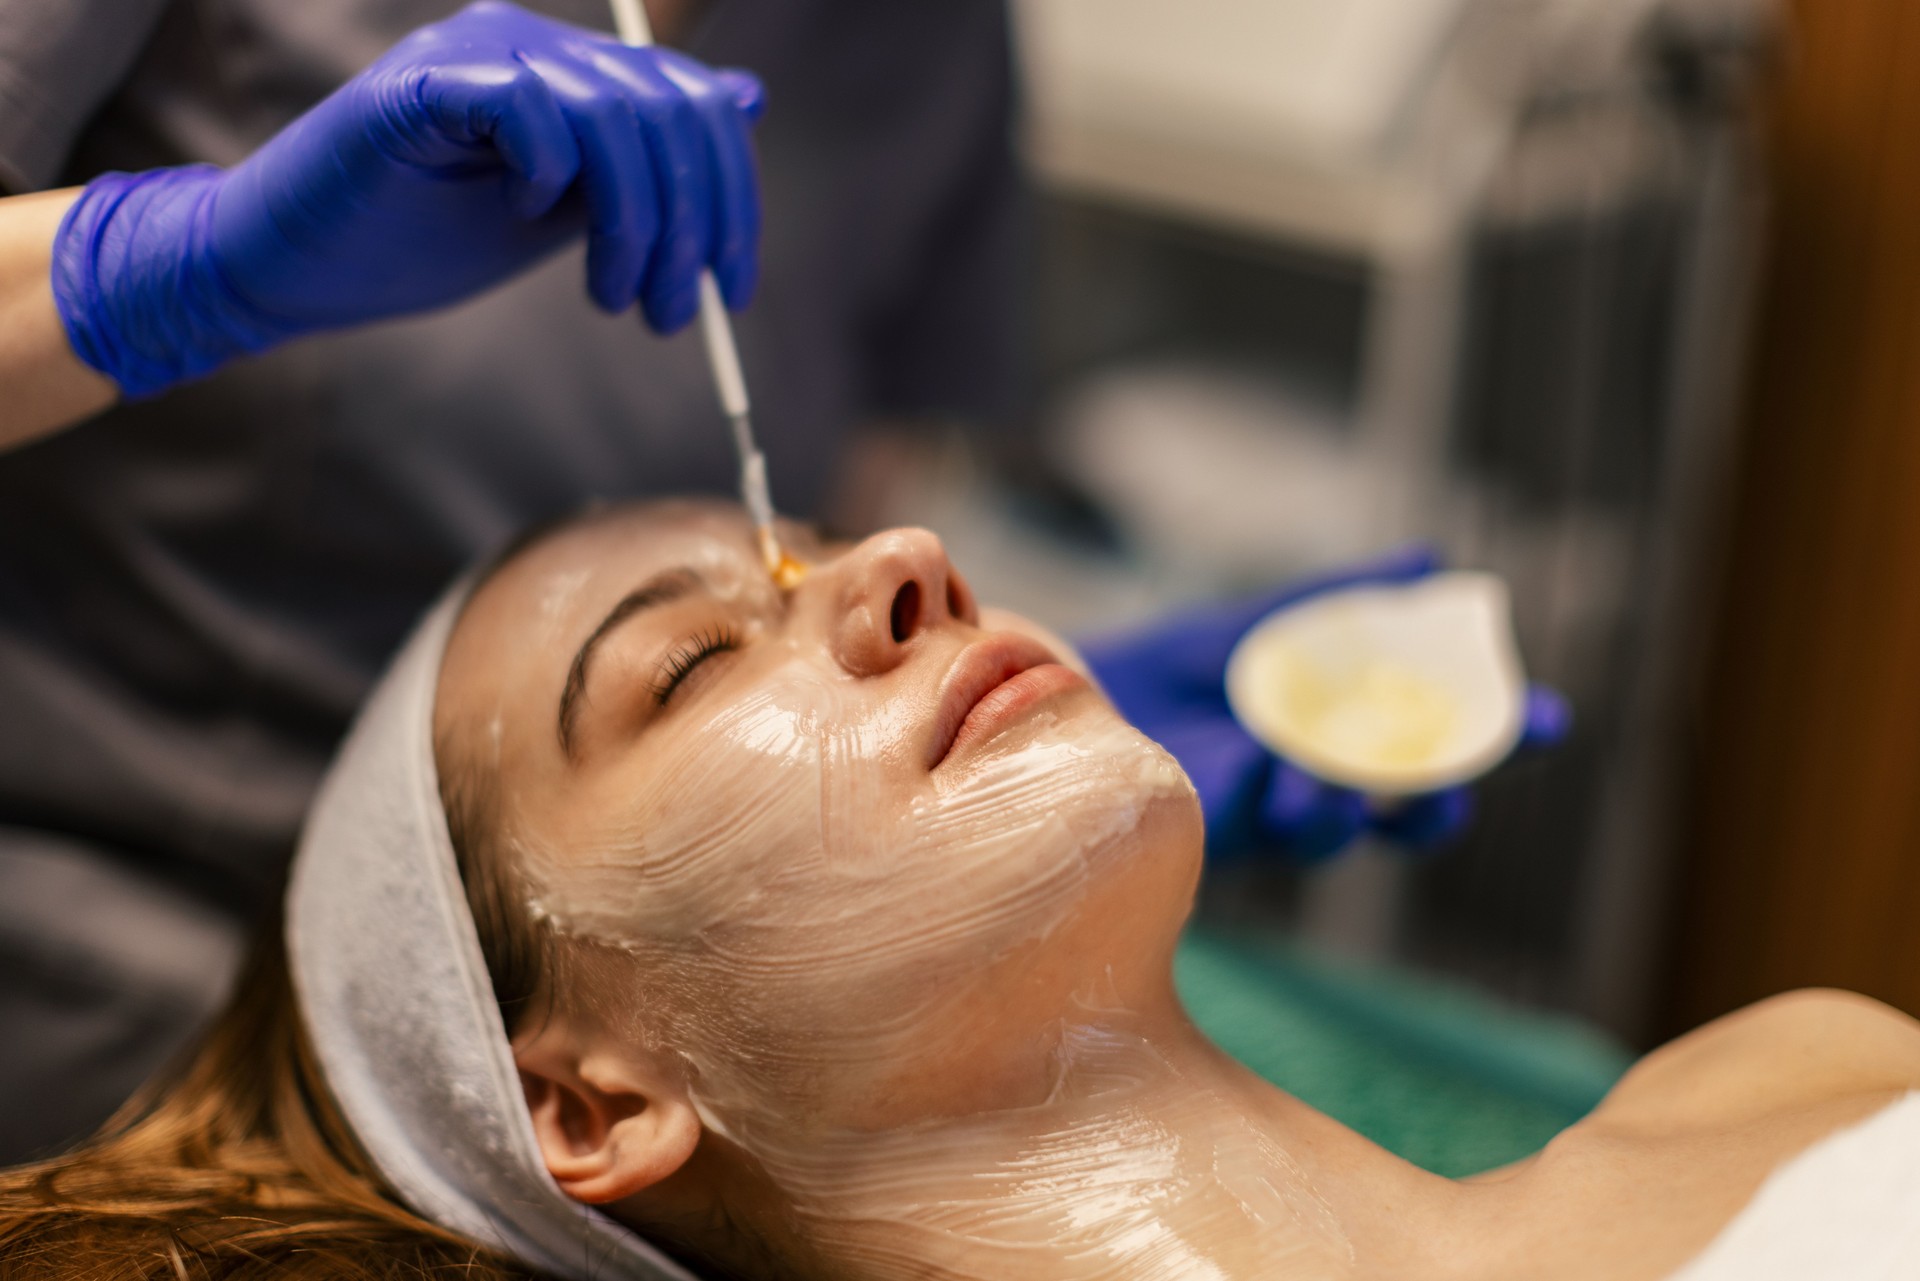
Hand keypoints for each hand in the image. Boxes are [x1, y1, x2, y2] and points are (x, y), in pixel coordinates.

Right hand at [51, 0, 763, 397]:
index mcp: (569, 70)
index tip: (731, 290)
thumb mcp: (562, 214)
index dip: (733, 198)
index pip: (692, 105)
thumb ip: (642, 170)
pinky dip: (547, 172)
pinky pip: (524, 106)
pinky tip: (523, 216)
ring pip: (612, 116)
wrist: (294, 266)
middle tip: (671, 315)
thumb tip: (744, 100)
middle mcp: (527, 41)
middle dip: (691, 227)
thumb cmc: (419, 240)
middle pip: (667, 111)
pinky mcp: (416, 86)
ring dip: (633, 225)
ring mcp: (472, 55)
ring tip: (612, 300)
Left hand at [1079, 547, 1571, 862]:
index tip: (1550, 718)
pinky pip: (1248, 819)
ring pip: (1333, 835)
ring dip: (1343, 801)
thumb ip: (1343, 601)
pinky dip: (1264, 783)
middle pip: (1411, 819)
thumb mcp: (1267, 625)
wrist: (1076, 691)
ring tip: (1326, 766)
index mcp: (1354, 746)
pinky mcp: (1205, 832)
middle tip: (1440, 779)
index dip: (1502, 739)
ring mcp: (1266, 820)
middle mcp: (1322, 793)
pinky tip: (1261, 750)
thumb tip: (1427, 560)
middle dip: (1436, 800)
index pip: (1449, 751)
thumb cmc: (1180, 669)